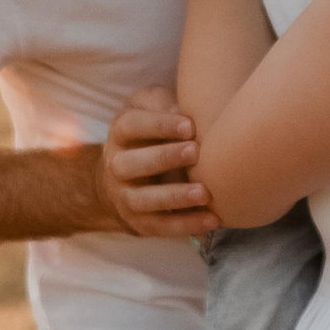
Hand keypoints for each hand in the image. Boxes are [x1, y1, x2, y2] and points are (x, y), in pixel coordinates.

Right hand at [97, 87, 218, 237]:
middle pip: (131, 164)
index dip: (159, 125)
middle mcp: (116, 165)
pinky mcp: (139, 221)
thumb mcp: (151, 107)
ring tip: (205, 193)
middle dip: (163, 158)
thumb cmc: (151, 131)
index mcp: (121, 133)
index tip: (190, 125)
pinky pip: (159, 227)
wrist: (125, 175)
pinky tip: (212, 219)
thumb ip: (163, 102)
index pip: (132, 126)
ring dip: (174, 197)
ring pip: (143, 200)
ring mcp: (124, 196)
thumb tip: (184, 111)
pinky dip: (185, 225)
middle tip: (196, 152)